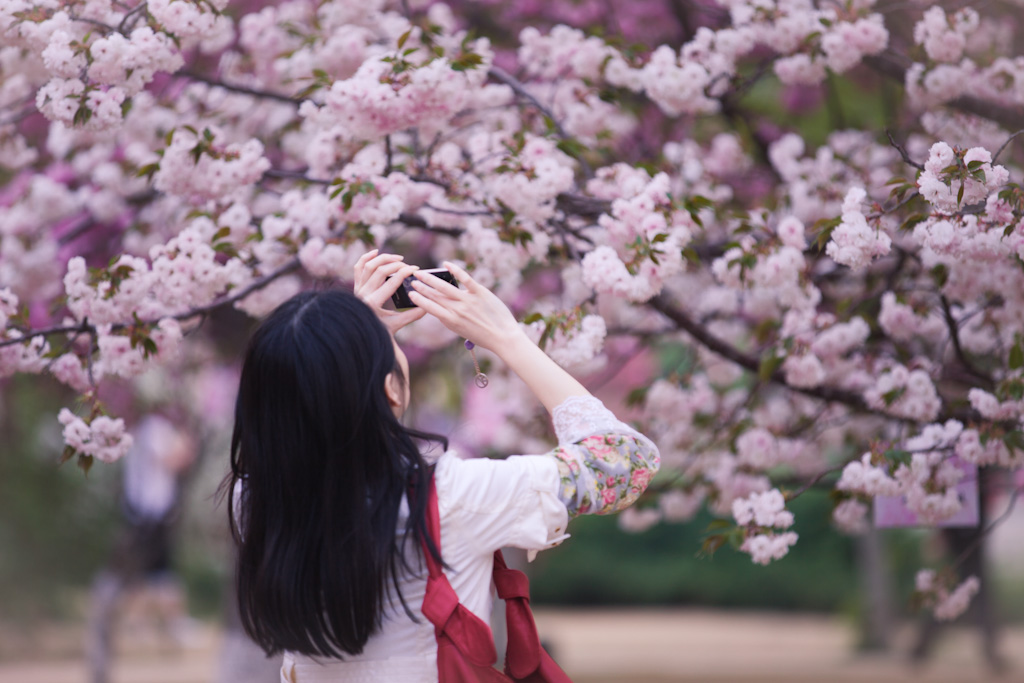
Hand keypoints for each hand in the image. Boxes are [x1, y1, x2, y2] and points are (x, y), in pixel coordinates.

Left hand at [353, 250, 425, 333]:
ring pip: (369, 265)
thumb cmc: (378, 331)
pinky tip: (376, 252)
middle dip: (397, 265)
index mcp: (373, 303)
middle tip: (409, 266)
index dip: (405, 272)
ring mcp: (358, 289)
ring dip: (384, 258)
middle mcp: (363, 293)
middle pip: (380, 270)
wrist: (358, 333)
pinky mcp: (356, 286)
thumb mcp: (396, 325)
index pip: (392, 282)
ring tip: (398, 259)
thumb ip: (412, 316)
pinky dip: (366, 258)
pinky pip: (359, 267)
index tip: (415, 269)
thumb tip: (427, 307)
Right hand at [407, 261, 522, 351]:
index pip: (430, 308)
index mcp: (451, 321)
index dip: (419, 300)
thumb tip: (440, 308)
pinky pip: (465, 279)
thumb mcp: (462, 331)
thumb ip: (451, 319)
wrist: (504, 337)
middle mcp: (457, 310)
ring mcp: (469, 300)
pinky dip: (455, 270)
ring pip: (445, 287)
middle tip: (412, 280)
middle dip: (422, 287)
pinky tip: (446, 264)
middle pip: (435, 296)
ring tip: (420, 274)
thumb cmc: (484, 336)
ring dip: (430, 279)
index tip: (411, 294)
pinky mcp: (480, 293)